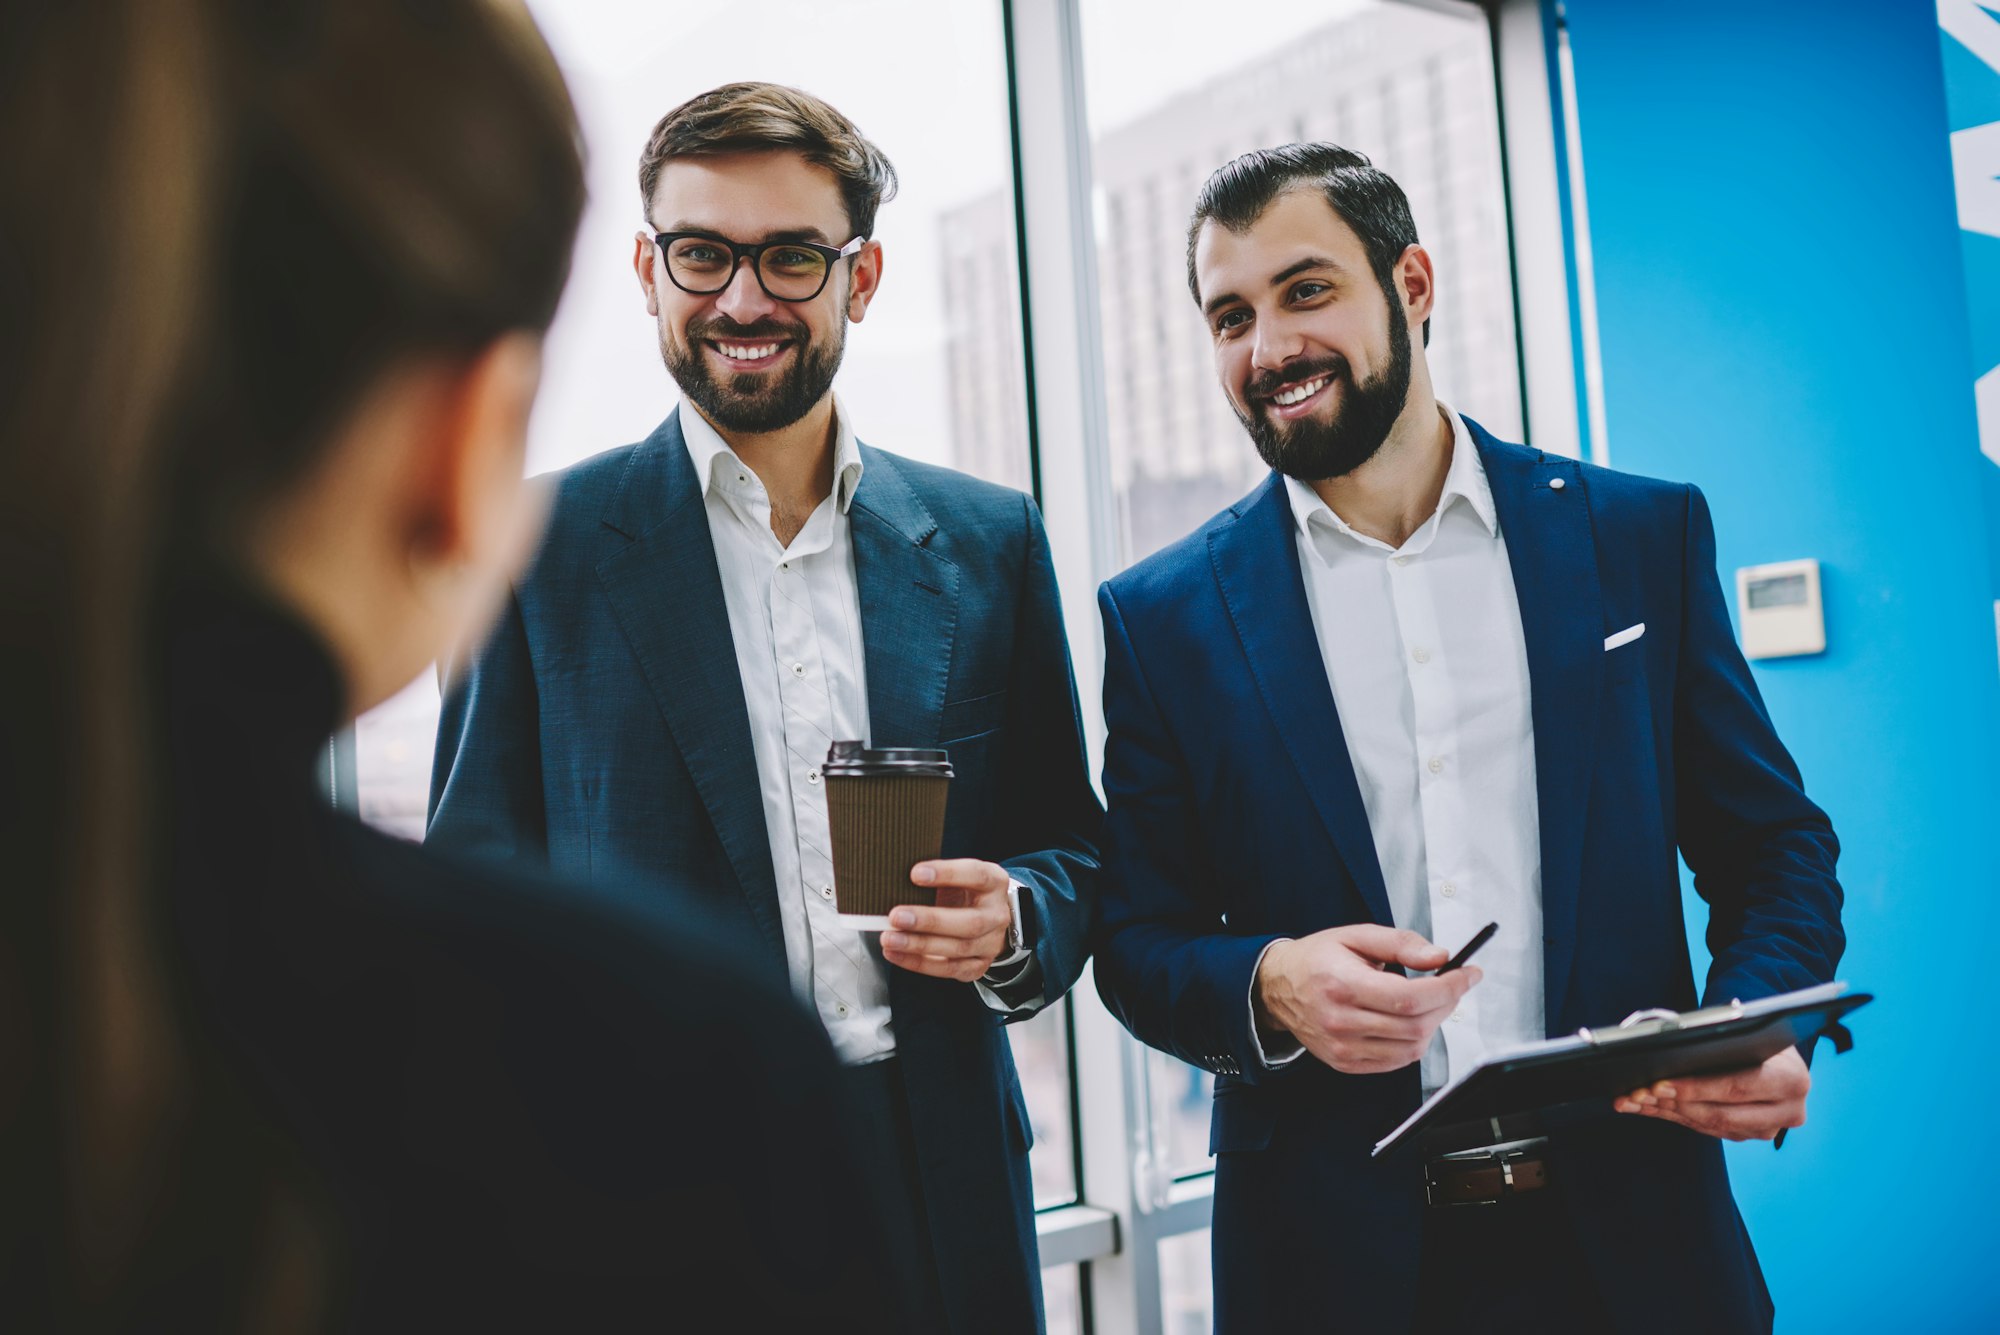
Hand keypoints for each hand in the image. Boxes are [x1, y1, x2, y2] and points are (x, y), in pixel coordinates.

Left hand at [878, 859, 1012, 982]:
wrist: (986, 917)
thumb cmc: (963, 891)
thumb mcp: (957, 876)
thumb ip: (934, 877)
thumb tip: (895, 881)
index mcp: (994, 882)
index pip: (976, 875)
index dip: (947, 874)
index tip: (915, 874)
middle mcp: (997, 914)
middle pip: (970, 922)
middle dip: (930, 920)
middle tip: (896, 916)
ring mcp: (991, 943)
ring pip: (958, 948)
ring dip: (919, 945)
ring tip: (889, 939)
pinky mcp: (979, 965)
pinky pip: (949, 969)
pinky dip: (919, 963)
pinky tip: (896, 954)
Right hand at [1254, 925, 1480, 1074]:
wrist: (1277, 987)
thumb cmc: (1318, 958)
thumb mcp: (1356, 936)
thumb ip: (1401, 943)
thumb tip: (1440, 957)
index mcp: (1342, 984)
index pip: (1409, 998)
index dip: (1449, 988)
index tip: (1469, 974)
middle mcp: (1340, 1021)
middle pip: (1415, 1026)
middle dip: (1447, 1004)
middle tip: (1454, 984)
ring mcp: (1342, 1048)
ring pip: (1411, 1048)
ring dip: (1433, 1024)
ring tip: (1431, 1001)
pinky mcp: (1345, 1063)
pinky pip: (1396, 1061)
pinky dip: (1414, 1042)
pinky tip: (1411, 1021)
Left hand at [1614, 1046, 1810, 1140]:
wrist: (1775, 1047)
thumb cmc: (1754, 1032)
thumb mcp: (1747, 1028)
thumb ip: (1720, 1041)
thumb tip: (1669, 1047)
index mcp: (1792, 1080)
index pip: (1737, 1087)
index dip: (1695, 1088)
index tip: (1658, 1084)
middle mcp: (1788, 1110)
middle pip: (1721, 1113)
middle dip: (1674, 1103)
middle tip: (1638, 1093)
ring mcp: (1769, 1127)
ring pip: (1710, 1124)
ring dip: (1666, 1111)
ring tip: (1632, 1099)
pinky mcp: (1748, 1133)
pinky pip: (1705, 1128)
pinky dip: (1672, 1115)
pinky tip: (1645, 1106)